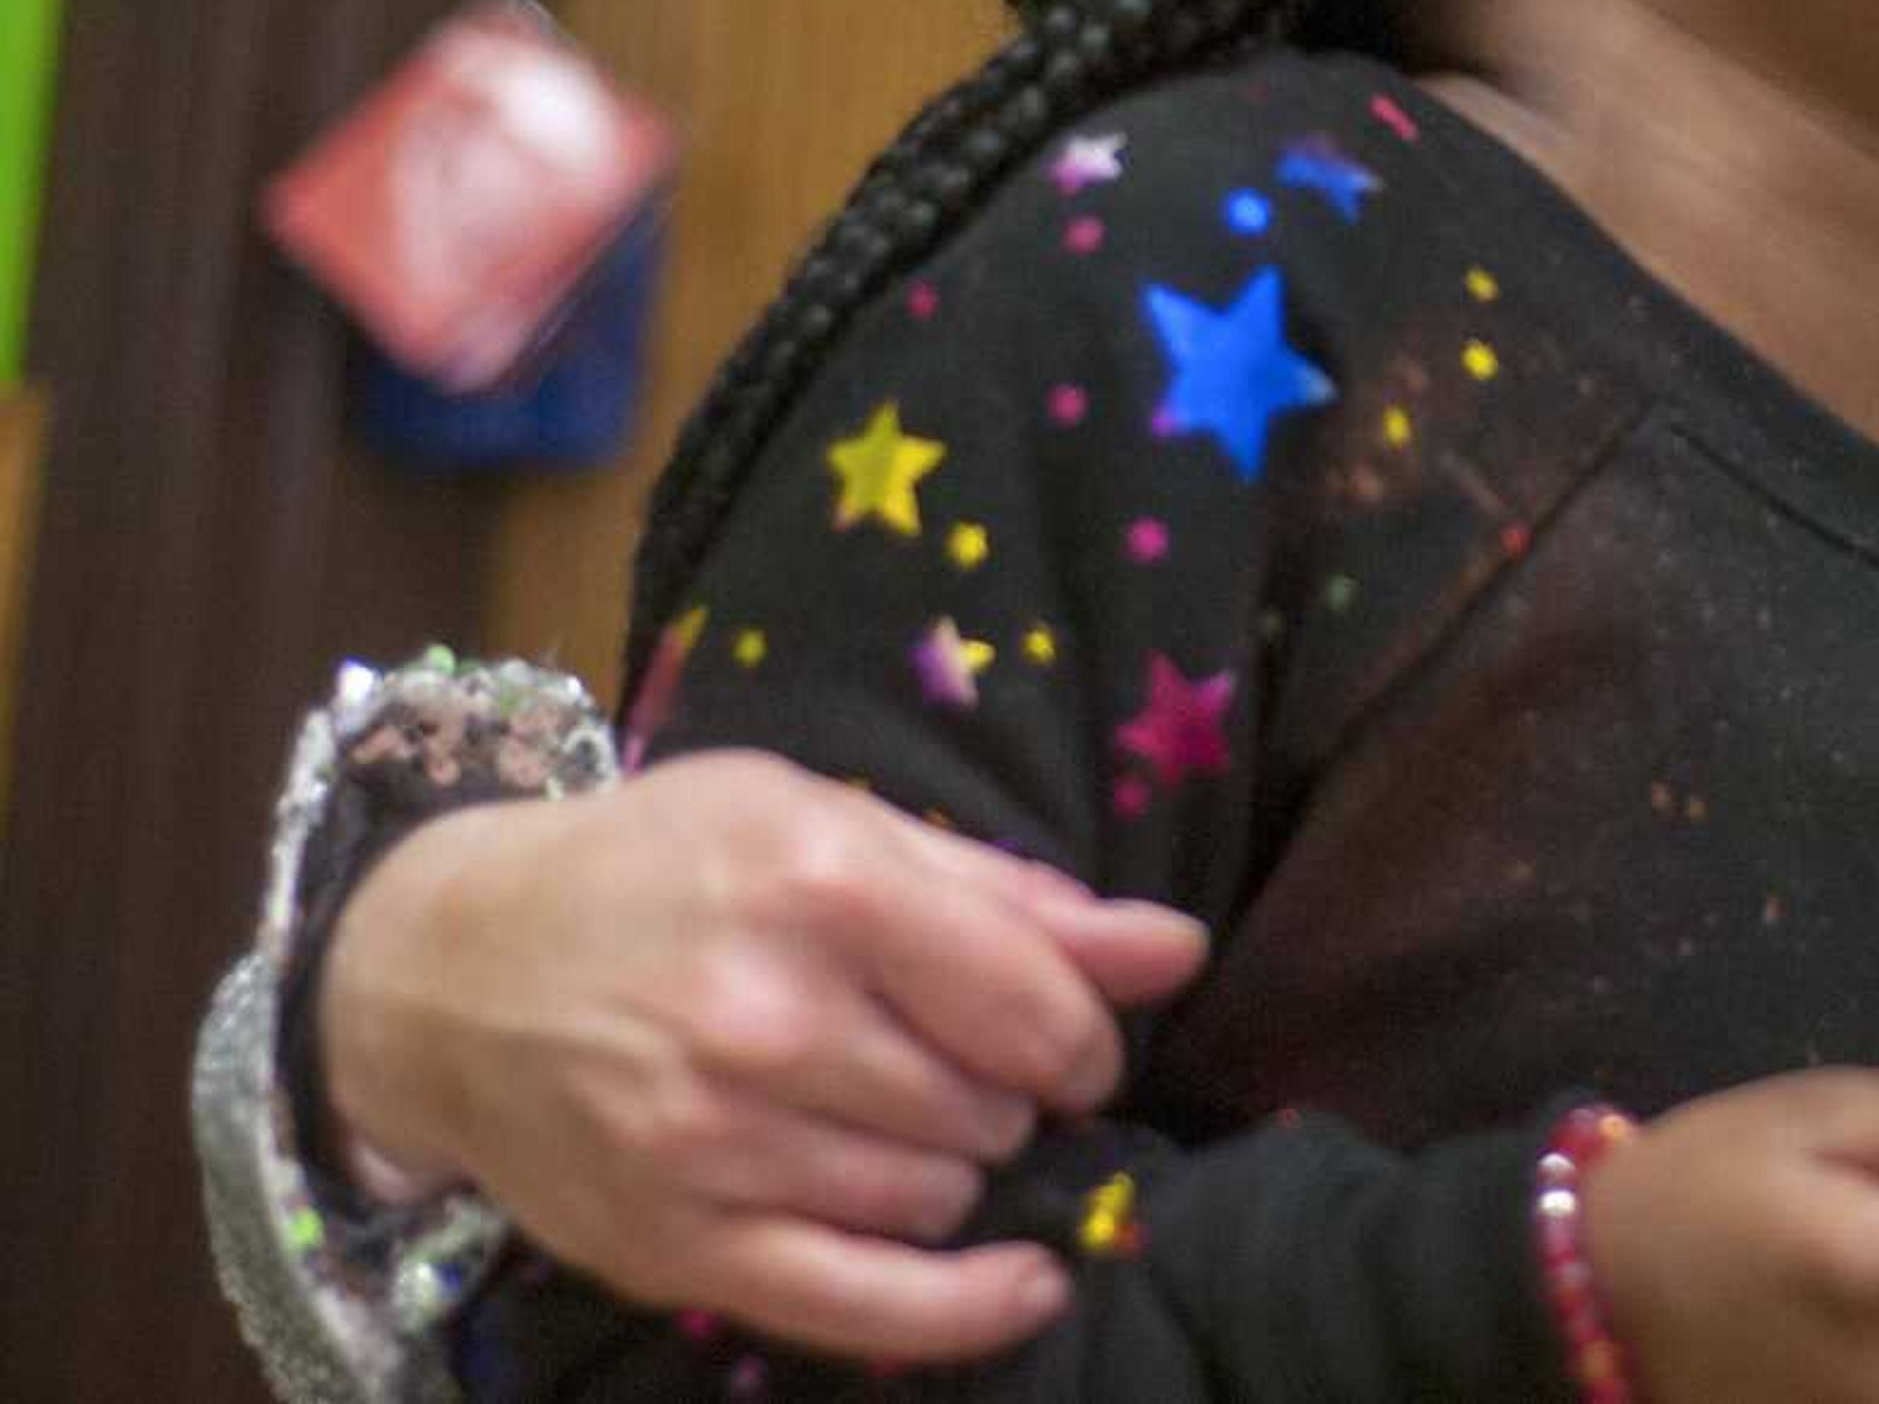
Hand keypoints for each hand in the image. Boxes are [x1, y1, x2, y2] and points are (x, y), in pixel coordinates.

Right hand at [318, 751, 1207, 1361]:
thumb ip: (1012, 896)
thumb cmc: (661, 869)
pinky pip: (867, 1307)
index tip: (1067, 1032)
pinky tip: (1027, 1282)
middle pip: (991, 1104)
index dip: (1083, 1031)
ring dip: (959, 1167)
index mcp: (818, 886)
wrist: (448, 971)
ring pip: (941, 1195)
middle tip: (955, 1063)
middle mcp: (766, 1022)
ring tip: (903, 1117)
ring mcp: (714, 1145)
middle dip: (1007, 1092)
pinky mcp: (676, 1248)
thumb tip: (1177, 951)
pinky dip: (968, 1308)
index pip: (1032, 1001)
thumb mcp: (828, 824)